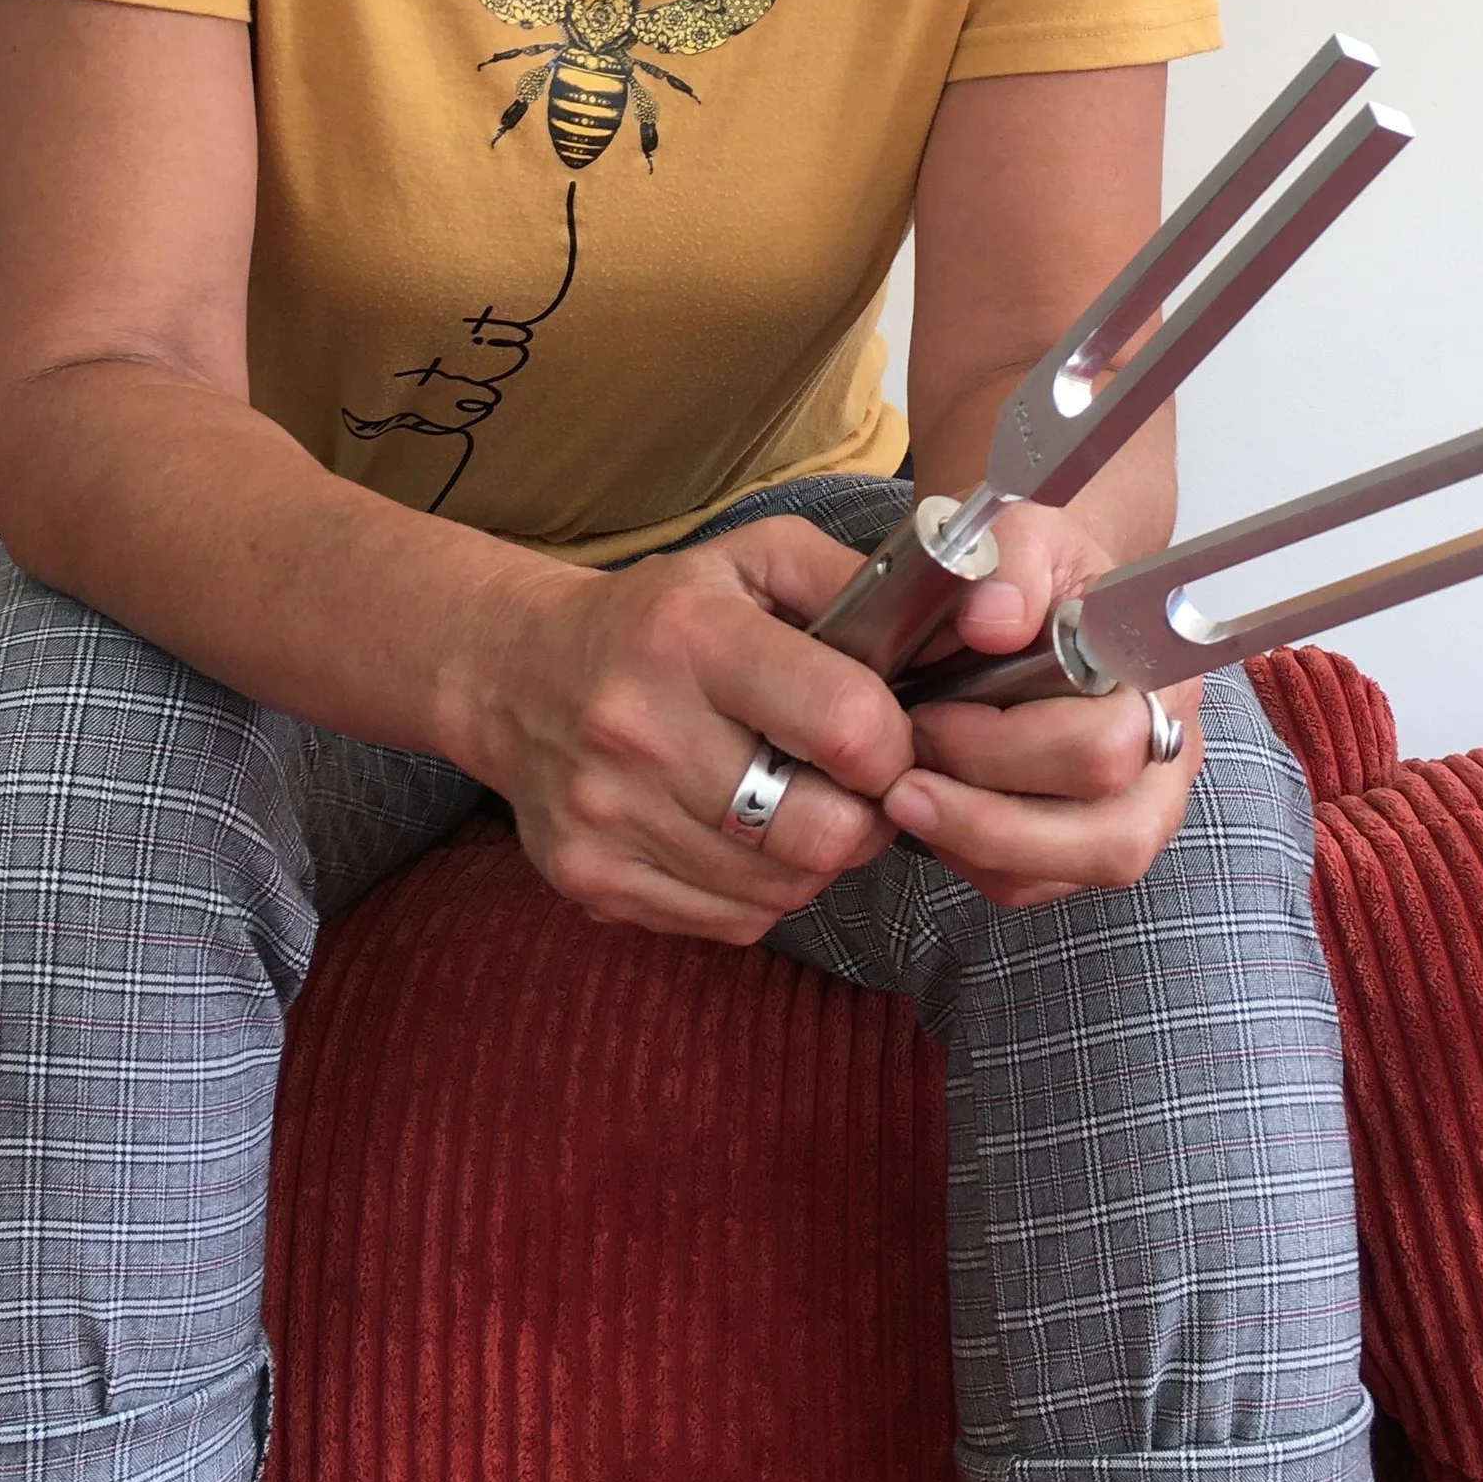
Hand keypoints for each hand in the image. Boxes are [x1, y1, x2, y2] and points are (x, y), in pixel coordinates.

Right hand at [483, 519, 916, 944]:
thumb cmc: (661, 616)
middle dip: (865, 816)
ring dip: (815, 855)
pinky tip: (740, 836)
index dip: (895, 744)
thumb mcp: (754, 560)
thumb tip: (968, 619)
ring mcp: (610, 816)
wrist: (515, 675)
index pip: (846, 727)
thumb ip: (857, 583)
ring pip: (786, 889)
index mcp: (689, 637)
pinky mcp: (594, 880)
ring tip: (794, 802)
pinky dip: (760, 890)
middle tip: (854, 785)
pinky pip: (733, 922)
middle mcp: (640, 729)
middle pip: (824, 833)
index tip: (885, 736)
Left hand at [884, 500, 1201, 910]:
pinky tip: (927, 808)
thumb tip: (992, 620)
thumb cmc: (1031, 570)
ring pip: (1071, 870)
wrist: (1031, 592)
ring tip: (900, 794)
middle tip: (902, 760)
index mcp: (1159, 675)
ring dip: (973, 841)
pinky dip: (970, 856)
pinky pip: (1033, 884)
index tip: (929, 715)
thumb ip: (1010, 558)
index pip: (1113, 743)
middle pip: (1106, 829)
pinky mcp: (1085, 845)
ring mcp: (1137, 809)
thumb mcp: (1021, 533)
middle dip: (984, 804)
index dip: (1014, 746)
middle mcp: (1168, 754)